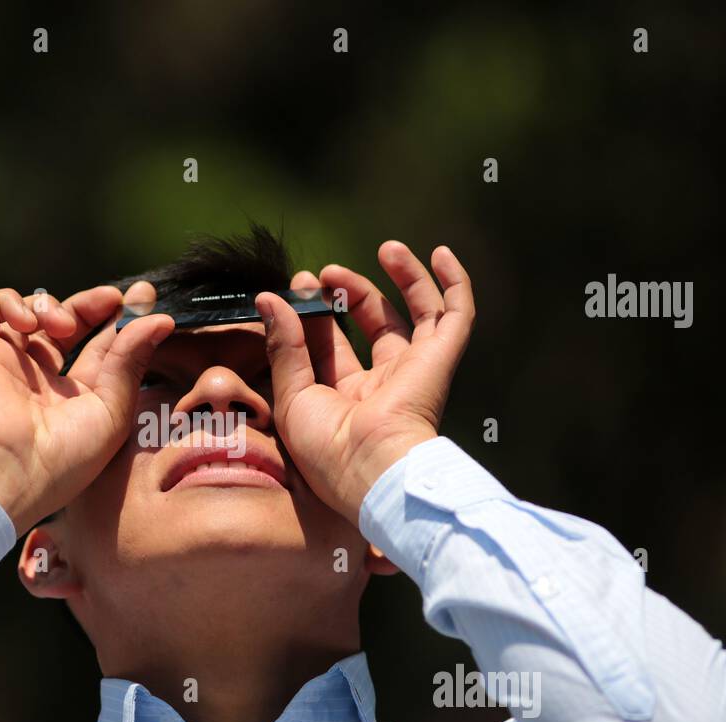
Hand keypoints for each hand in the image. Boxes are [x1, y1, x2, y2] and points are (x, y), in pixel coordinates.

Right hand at [0, 285, 173, 535]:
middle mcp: (40, 377)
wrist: (12, 469)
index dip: (119, 320)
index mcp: (74, 396)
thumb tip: (160, 319)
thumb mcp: (114, 409)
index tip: (143, 299)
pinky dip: (10, 302)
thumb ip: (133, 360)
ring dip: (53, 306)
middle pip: (68, 322)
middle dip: (92, 304)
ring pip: (31, 311)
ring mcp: (8, 361)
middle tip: (113, 297)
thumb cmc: (66, 455)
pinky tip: (29, 324)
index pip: (99, 346)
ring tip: (64, 327)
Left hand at [257, 242, 475, 527]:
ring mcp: (414, 370)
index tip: (299, 283)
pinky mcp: (439, 359)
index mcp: (346, 398)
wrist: (370, 468)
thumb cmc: (326, 448)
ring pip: (417, 314)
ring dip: (403, 278)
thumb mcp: (291, 394)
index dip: (315, 312)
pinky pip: (457, 316)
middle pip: (373, 324)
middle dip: (349, 293)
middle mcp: (383, 384)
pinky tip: (440, 254)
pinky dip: (453, 284)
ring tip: (385, 248)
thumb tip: (269, 299)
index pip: (332, 344)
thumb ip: (283, 345)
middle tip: (325, 273)